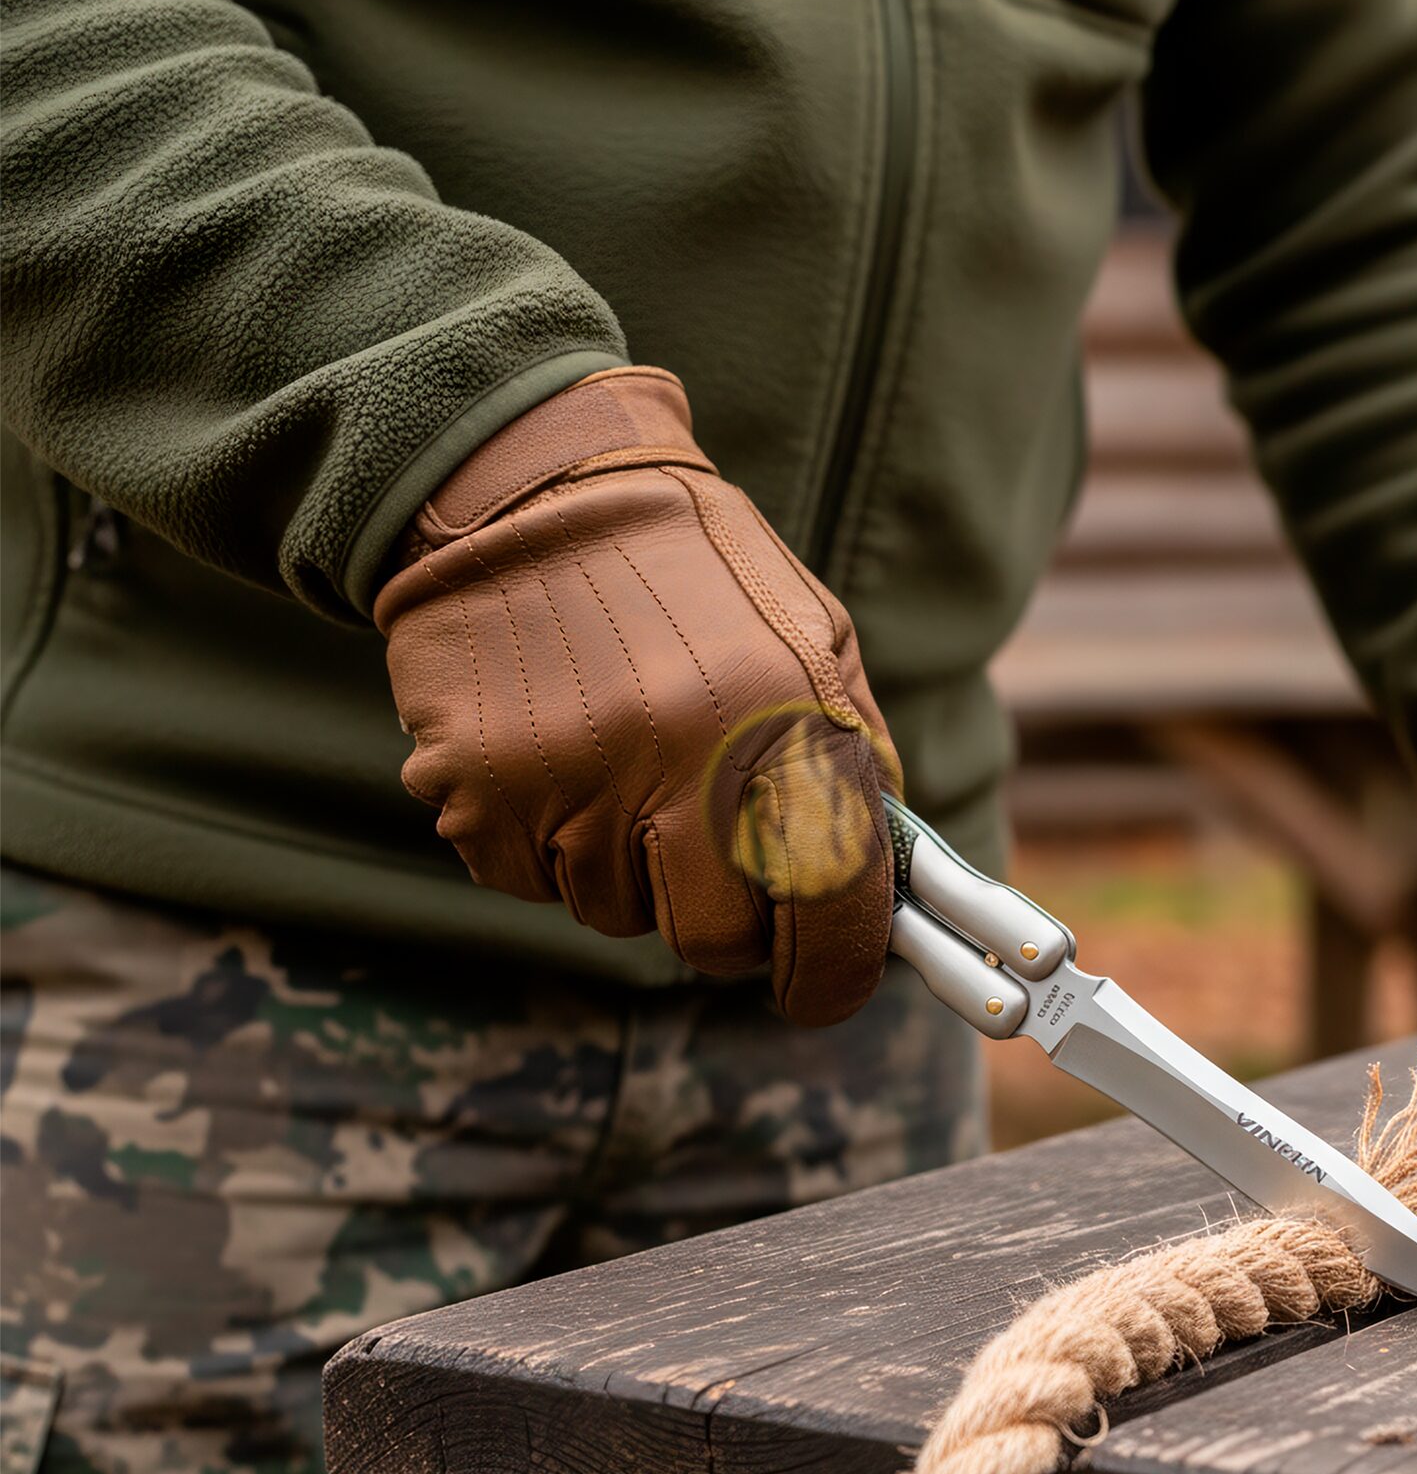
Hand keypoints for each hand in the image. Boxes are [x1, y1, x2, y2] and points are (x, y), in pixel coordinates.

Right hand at [376, 367, 900, 1026]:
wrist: (530, 484)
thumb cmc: (690, 572)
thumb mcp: (812, 639)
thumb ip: (849, 762)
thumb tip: (883, 885)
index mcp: (783, 725)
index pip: (829, 910)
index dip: (834, 975)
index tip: (824, 989)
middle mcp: (681, 766)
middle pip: (712, 942)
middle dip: (718, 920)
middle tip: (702, 848)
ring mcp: (570, 784)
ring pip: (610, 912)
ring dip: (621, 865)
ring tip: (615, 752)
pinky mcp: (476, 791)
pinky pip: (524, 878)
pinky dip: (540, 839)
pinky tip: (550, 748)